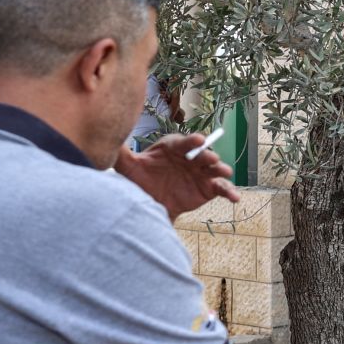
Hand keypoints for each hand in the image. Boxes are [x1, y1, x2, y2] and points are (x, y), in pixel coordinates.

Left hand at [116, 132, 240, 219]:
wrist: (152, 203)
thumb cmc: (142, 180)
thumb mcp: (129, 168)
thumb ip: (122, 155)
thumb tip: (107, 141)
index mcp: (174, 148)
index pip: (184, 143)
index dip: (191, 141)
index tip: (198, 140)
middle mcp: (191, 158)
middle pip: (202, 154)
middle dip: (207, 155)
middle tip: (211, 158)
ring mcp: (202, 173)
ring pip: (215, 169)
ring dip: (221, 169)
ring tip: (224, 172)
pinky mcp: (209, 188)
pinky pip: (222, 188)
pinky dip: (231, 192)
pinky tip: (236, 199)